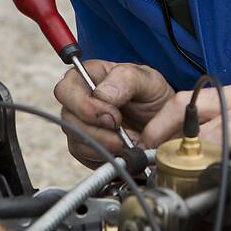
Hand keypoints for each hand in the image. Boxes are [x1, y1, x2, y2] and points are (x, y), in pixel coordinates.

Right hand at [53, 61, 174, 167]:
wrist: (163, 124)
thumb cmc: (153, 96)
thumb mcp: (148, 80)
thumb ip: (125, 79)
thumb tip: (101, 94)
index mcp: (90, 75)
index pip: (67, 88)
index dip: (87, 106)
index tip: (116, 117)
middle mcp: (79, 99)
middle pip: (66, 117)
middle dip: (95, 130)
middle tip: (120, 134)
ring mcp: (79, 123)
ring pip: (76, 139)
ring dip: (104, 145)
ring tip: (128, 142)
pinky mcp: (84, 146)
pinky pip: (84, 155)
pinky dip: (106, 156)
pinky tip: (123, 150)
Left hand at [140, 84, 230, 185]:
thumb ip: (221, 121)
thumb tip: (184, 141)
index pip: (187, 101)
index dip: (161, 122)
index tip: (146, 142)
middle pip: (197, 118)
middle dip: (172, 142)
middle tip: (158, 163)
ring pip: (222, 136)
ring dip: (197, 156)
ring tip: (184, 174)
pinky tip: (225, 182)